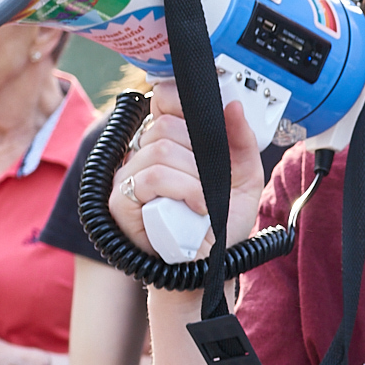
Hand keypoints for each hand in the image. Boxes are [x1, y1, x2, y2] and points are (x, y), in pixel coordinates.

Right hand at [108, 85, 264, 254]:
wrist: (211, 264)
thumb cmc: (221, 222)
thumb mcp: (244, 177)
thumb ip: (242, 140)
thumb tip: (233, 106)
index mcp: (169, 142)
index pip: (163, 100)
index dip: (180, 102)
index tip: (205, 121)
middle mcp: (144, 155)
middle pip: (164, 124)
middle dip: (199, 152)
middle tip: (212, 181)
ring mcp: (127, 177)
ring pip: (159, 150)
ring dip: (195, 178)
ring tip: (206, 202)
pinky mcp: (119, 201)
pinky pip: (150, 177)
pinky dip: (183, 190)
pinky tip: (197, 207)